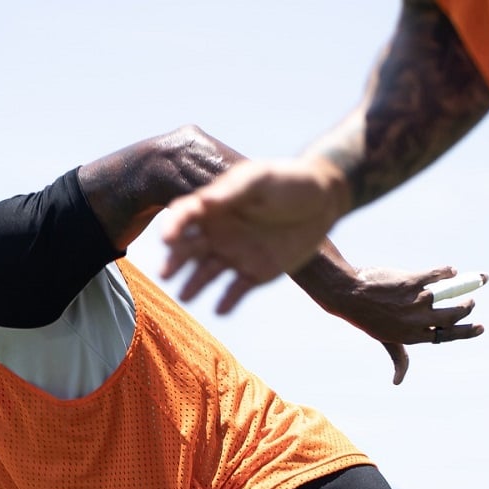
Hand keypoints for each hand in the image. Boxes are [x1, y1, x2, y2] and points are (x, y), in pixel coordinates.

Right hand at [161, 156, 351, 312]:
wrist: (323, 201)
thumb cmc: (289, 180)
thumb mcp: (261, 178)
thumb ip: (234, 189)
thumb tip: (205, 201)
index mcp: (215, 207)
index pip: (184, 216)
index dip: (173, 226)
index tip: (167, 239)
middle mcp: (218, 233)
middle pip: (188, 250)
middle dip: (175, 262)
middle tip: (166, 274)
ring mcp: (234, 255)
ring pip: (206, 274)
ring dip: (194, 285)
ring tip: (185, 296)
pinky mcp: (254, 274)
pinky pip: (235, 291)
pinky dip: (227, 302)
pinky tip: (220, 310)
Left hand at [332, 266, 486, 384]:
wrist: (349, 295)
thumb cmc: (368, 318)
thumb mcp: (386, 340)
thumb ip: (399, 357)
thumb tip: (398, 382)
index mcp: (414, 335)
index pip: (447, 336)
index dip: (467, 332)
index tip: (480, 327)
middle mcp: (417, 320)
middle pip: (452, 316)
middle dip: (466, 309)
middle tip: (471, 302)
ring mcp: (415, 300)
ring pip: (449, 295)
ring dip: (463, 288)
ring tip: (467, 283)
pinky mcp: (411, 281)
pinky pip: (437, 274)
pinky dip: (448, 271)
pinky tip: (452, 271)